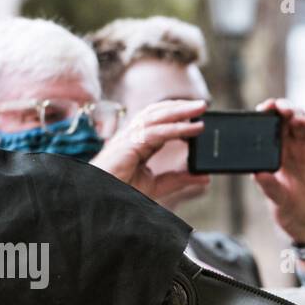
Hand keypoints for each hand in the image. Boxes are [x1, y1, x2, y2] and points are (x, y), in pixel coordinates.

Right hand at [91, 99, 209, 202]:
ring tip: (201, 109)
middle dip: (180, 106)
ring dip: (180, 111)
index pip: (158, 121)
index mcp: (136, 141)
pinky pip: (156, 133)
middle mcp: (132, 135)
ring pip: (157, 116)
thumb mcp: (157, 185)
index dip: (177, 115)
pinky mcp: (128, 145)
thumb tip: (204, 177)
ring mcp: (128, 138)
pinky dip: (176, 129)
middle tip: (203, 105)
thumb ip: (179, 179)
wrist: (101, 199)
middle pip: (158, 112)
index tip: (198, 117)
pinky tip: (192, 129)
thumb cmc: (121, 191)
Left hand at [252, 98, 304, 241]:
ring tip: (291, 115)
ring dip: (294, 111)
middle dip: (278, 108)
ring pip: (299, 117)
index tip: (261, 110)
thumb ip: (270, 186)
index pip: (265, 126)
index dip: (263, 115)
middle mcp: (286, 144)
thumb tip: (258, 174)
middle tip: (276, 108)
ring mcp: (304, 144)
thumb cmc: (292, 208)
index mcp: (270, 152)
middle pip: (281, 116)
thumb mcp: (278, 199)